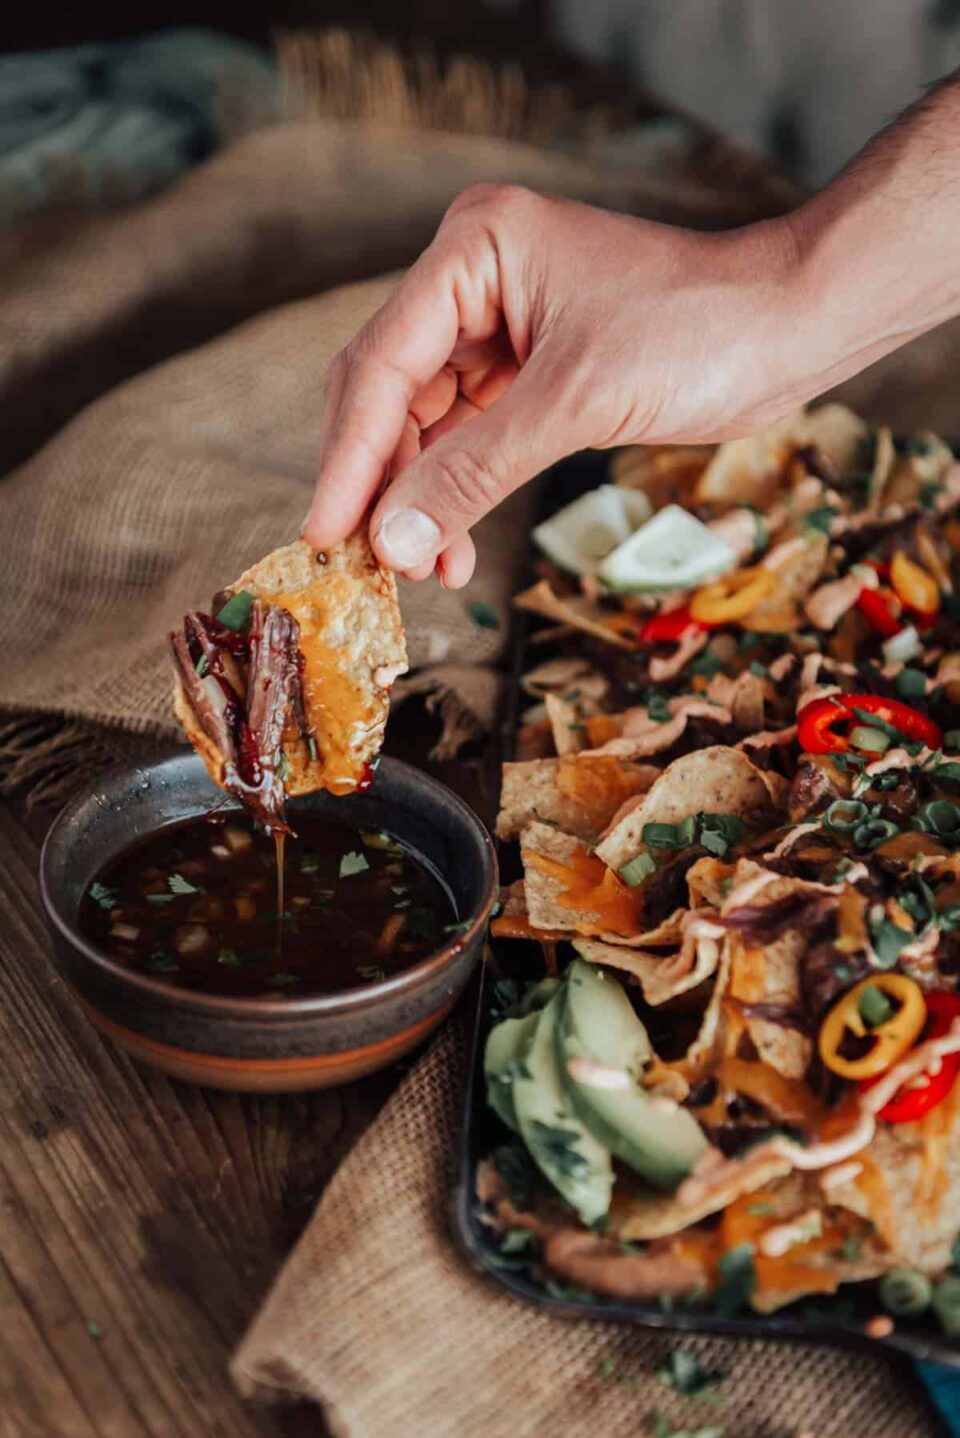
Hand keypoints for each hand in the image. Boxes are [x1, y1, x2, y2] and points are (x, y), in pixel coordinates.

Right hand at [303, 183, 813, 585]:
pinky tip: (454, 546)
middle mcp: (473, 278)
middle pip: (389, 394)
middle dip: (382, 483)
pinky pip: (469, 437)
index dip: (349, 458)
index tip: (324, 533)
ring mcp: (498, 323)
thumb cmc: (700, 331)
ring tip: (422, 570)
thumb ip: (474, 473)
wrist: (790, 328)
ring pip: (425, 425)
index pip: (382, 365)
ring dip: (421, 499)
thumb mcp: (573, 405)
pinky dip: (459, 491)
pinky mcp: (527, 367)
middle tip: (366, 564)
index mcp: (474, 250)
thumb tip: (391, 542)